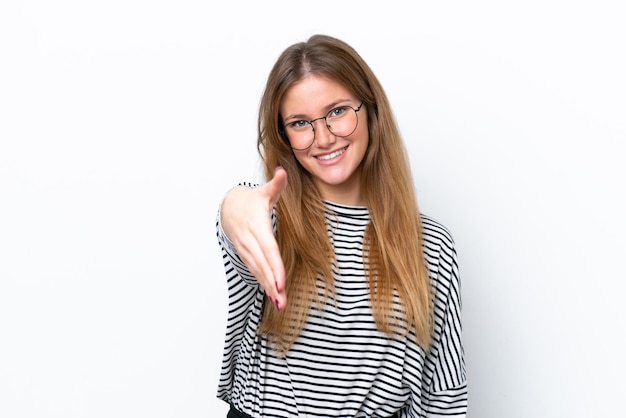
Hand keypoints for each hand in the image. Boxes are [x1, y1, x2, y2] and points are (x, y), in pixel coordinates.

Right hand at [220, 167, 287, 309]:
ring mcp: (246, 249)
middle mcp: (250, 240)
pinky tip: (274, 297)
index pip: (268, 249)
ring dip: (268, 288)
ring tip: (280, 304)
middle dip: (272, 284)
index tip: (281, 282)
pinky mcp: (246, 255)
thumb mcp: (264, 192)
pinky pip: (256, 271)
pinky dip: (264, 284)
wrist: (228, 207)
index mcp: (257, 226)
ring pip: (258, 271)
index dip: (274, 266)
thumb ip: (276, 185)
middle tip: (282, 301)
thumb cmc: (251, 200)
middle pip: (263, 265)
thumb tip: (281, 172)